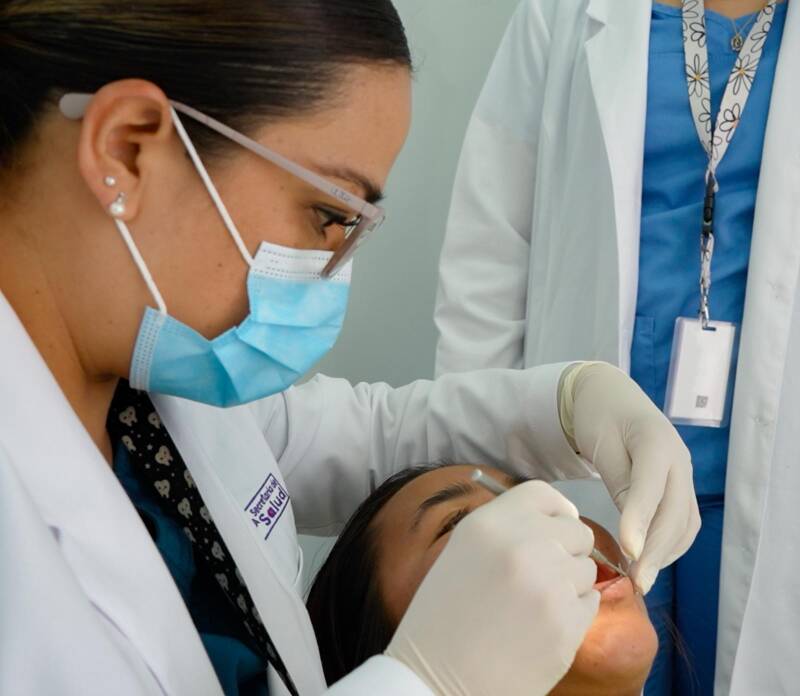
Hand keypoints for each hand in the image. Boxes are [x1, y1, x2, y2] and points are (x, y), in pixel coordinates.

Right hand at [386, 481, 598, 695]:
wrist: (437, 678)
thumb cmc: (445, 616)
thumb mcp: (464, 551)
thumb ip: (507, 527)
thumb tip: (557, 518)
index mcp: (489, 524)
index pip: (544, 494)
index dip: (554, 510)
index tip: (553, 527)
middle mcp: (523, 545)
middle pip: (576, 529)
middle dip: (566, 549)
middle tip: (540, 574)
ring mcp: (549, 584)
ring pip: (586, 568)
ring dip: (568, 583)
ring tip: (531, 605)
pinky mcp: (568, 624)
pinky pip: (590, 602)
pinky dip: (573, 613)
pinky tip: (539, 626)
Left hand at [566, 362, 700, 593]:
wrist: (609, 395)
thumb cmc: (599, 417)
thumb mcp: (601, 443)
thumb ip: (619, 481)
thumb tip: (633, 528)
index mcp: (655, 441)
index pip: (650, 487)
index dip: (640, 521)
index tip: (628, 551)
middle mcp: (678, 460)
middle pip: (675, 512)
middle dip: (656, 550)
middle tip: (636, 581)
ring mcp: (683, 474)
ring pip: (685, 523)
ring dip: (665, 552)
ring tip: (640, 577)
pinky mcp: (679, 487)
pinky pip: (683, 522)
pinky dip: (669, 545)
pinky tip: (648, 560)